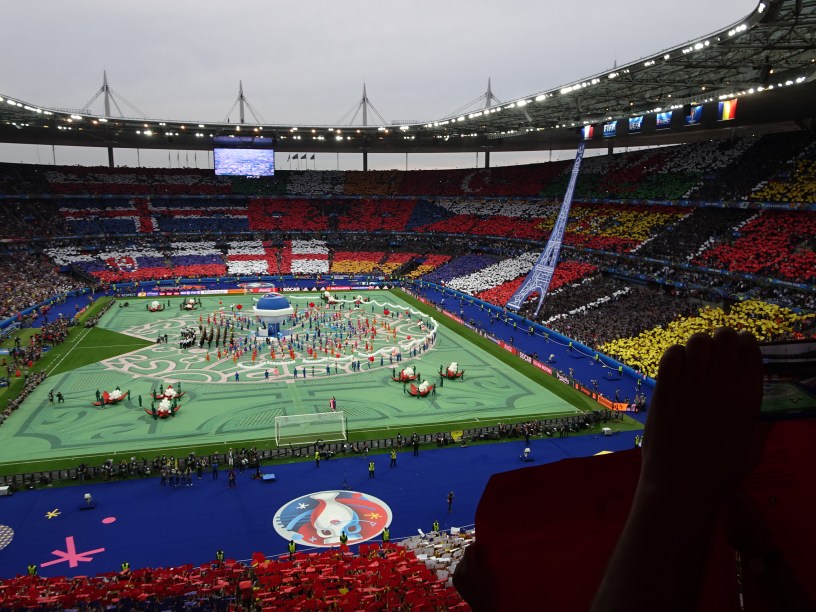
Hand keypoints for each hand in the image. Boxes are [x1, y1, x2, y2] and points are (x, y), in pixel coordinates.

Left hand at [639, 327, 762, 505]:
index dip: (746, 344)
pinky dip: (676, 353)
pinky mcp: (664, 391)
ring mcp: (690, 387)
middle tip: (719, 348)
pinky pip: (671, 355)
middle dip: (725, 338)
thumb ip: (761, 429)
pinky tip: (679, 364)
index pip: (751, 353)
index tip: (741, 347)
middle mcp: (721, 388)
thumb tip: (771, 416)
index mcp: (747, 401)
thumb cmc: (719, 476)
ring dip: (700, 343)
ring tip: (699, 355)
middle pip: (726, 340)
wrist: (680, 488)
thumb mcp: (751, 452)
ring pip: (698, 342)